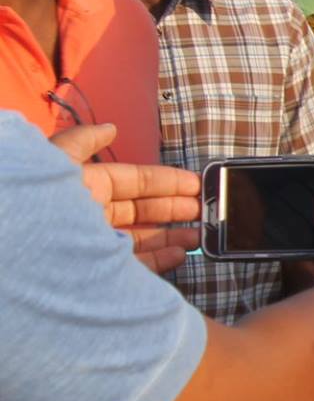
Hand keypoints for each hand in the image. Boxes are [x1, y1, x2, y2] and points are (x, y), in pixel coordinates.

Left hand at [53, 123, 202, 273]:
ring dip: (172, 235)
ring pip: (141, 238)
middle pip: (140, 210)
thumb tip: (110, 128)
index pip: (131, 182)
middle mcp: (90, 216)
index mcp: (84, 188)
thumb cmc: (42, 201)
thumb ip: (83, 141)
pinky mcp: (98, 273)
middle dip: (173, 207)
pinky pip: (134, 266)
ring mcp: (95, 245)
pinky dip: (160, 260)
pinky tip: (180, 253)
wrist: (23, 249)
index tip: (194, 183)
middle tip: (202, 208)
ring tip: (199, 234)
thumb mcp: (60, 159)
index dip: (164, 181)